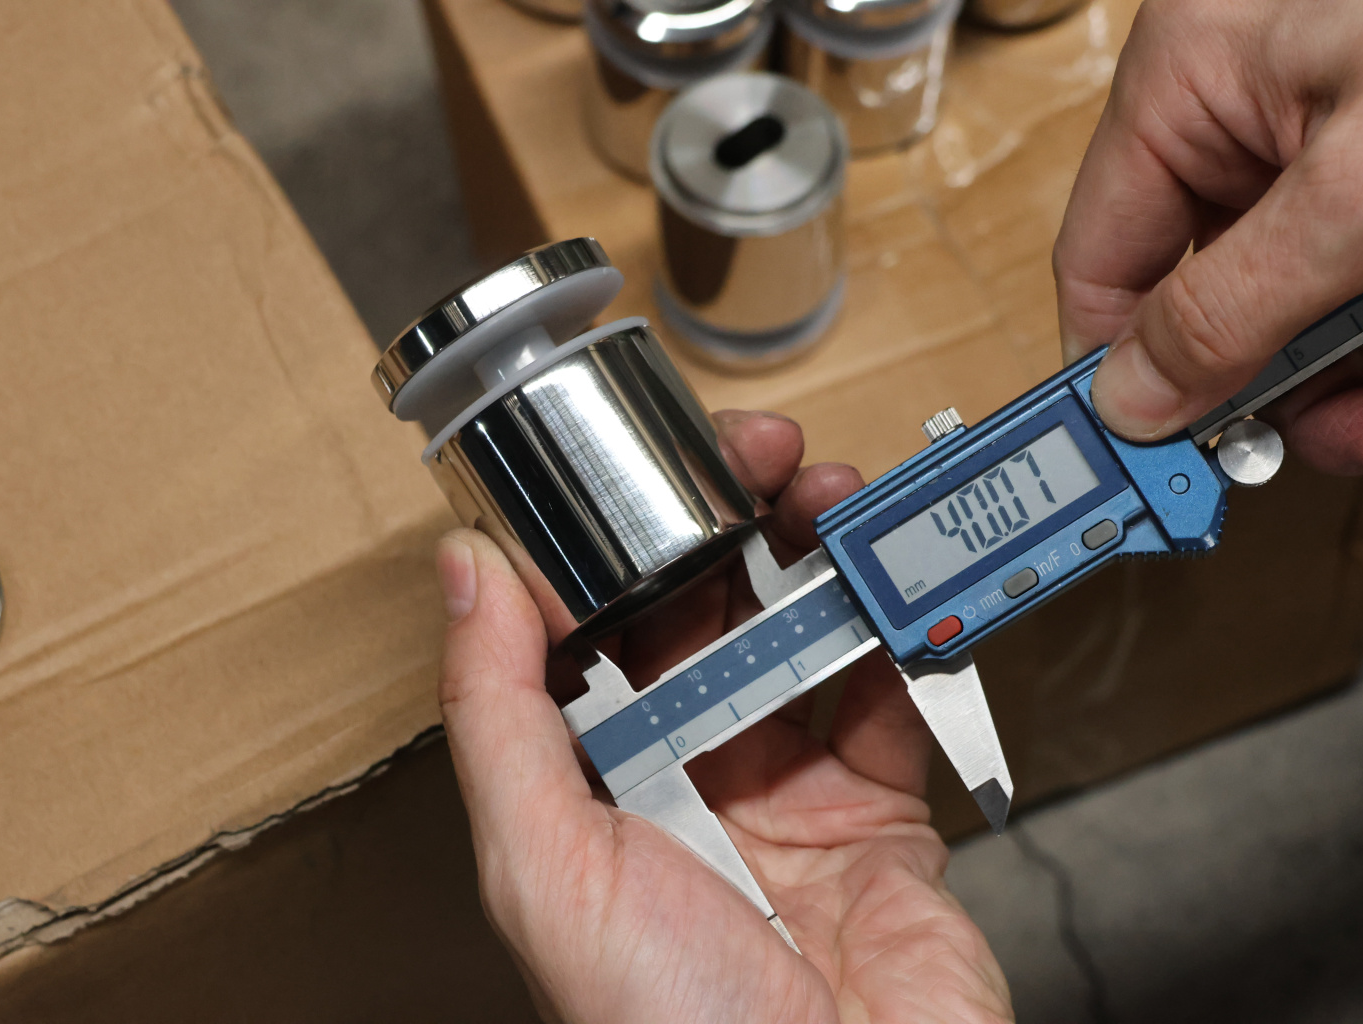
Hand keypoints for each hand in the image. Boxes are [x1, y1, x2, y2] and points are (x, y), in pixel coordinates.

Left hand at [434, 410, 1010, 1023]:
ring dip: (818, 555)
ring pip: (802, 636)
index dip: (623, 538)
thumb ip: (497, 713)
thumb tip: (463, 574)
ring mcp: (790, 792)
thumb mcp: (545, 865)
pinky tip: (890, 579)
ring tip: (832, 496)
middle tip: (764, 456)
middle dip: (736, 522)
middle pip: (710, 616)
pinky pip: (891, 696)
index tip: (650, 465)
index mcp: (592, 788)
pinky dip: (899, 629)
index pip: (599, 628)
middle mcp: (687, 781)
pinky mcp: (883, 810)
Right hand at [1054, 0, 1362, 477]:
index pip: (1102, 262)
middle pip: (1212, 303)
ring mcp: (1335, 147)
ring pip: (1313, 312)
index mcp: (1193, 80)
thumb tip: (1131, 400)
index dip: (1126, 371)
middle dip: (1300, 373)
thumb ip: (1229, 310)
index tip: (1163, 465)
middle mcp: (1249, 114)